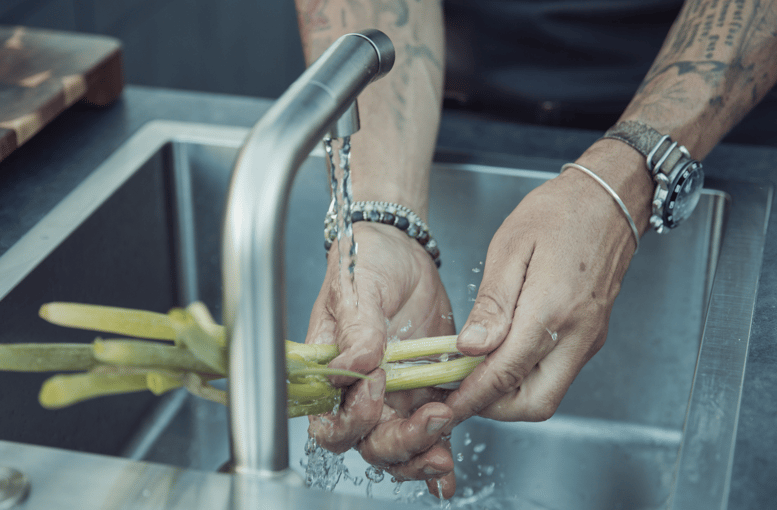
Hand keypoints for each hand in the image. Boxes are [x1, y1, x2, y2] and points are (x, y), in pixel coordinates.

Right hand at [305, 221, 457, 497]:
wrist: (401, 249)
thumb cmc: (365, 263)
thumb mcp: (356, 288)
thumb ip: (357, 329)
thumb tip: (357, 366)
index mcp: (330, 372)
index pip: (329, 420)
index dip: (351, 418)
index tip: (376, 387)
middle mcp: (359, 392)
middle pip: (369, 443)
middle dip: (400, 444)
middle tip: (432, 419)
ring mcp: (394, 396)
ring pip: (400, 447)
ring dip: (421, 456)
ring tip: (445, 454)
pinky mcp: (426, 390)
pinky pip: (432, 431)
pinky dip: (439, 455)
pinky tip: (449, 473)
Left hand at [444, 145, 649, 426]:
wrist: (610, 199)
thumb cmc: (558, 213)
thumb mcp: (511, 248)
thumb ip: (492, 304)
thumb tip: (470, 347)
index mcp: (553, 310)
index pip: (506, 374)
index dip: (472, 395)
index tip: (446, 404)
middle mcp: (577, 335)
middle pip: (534, 403)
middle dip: (493, 407)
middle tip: (459, 389)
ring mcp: (588, 339)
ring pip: (547, 394)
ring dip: (509, 396)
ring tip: (474, 373)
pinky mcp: (591, 337)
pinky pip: (557, 375)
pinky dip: (526, 379)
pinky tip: (501, 357)